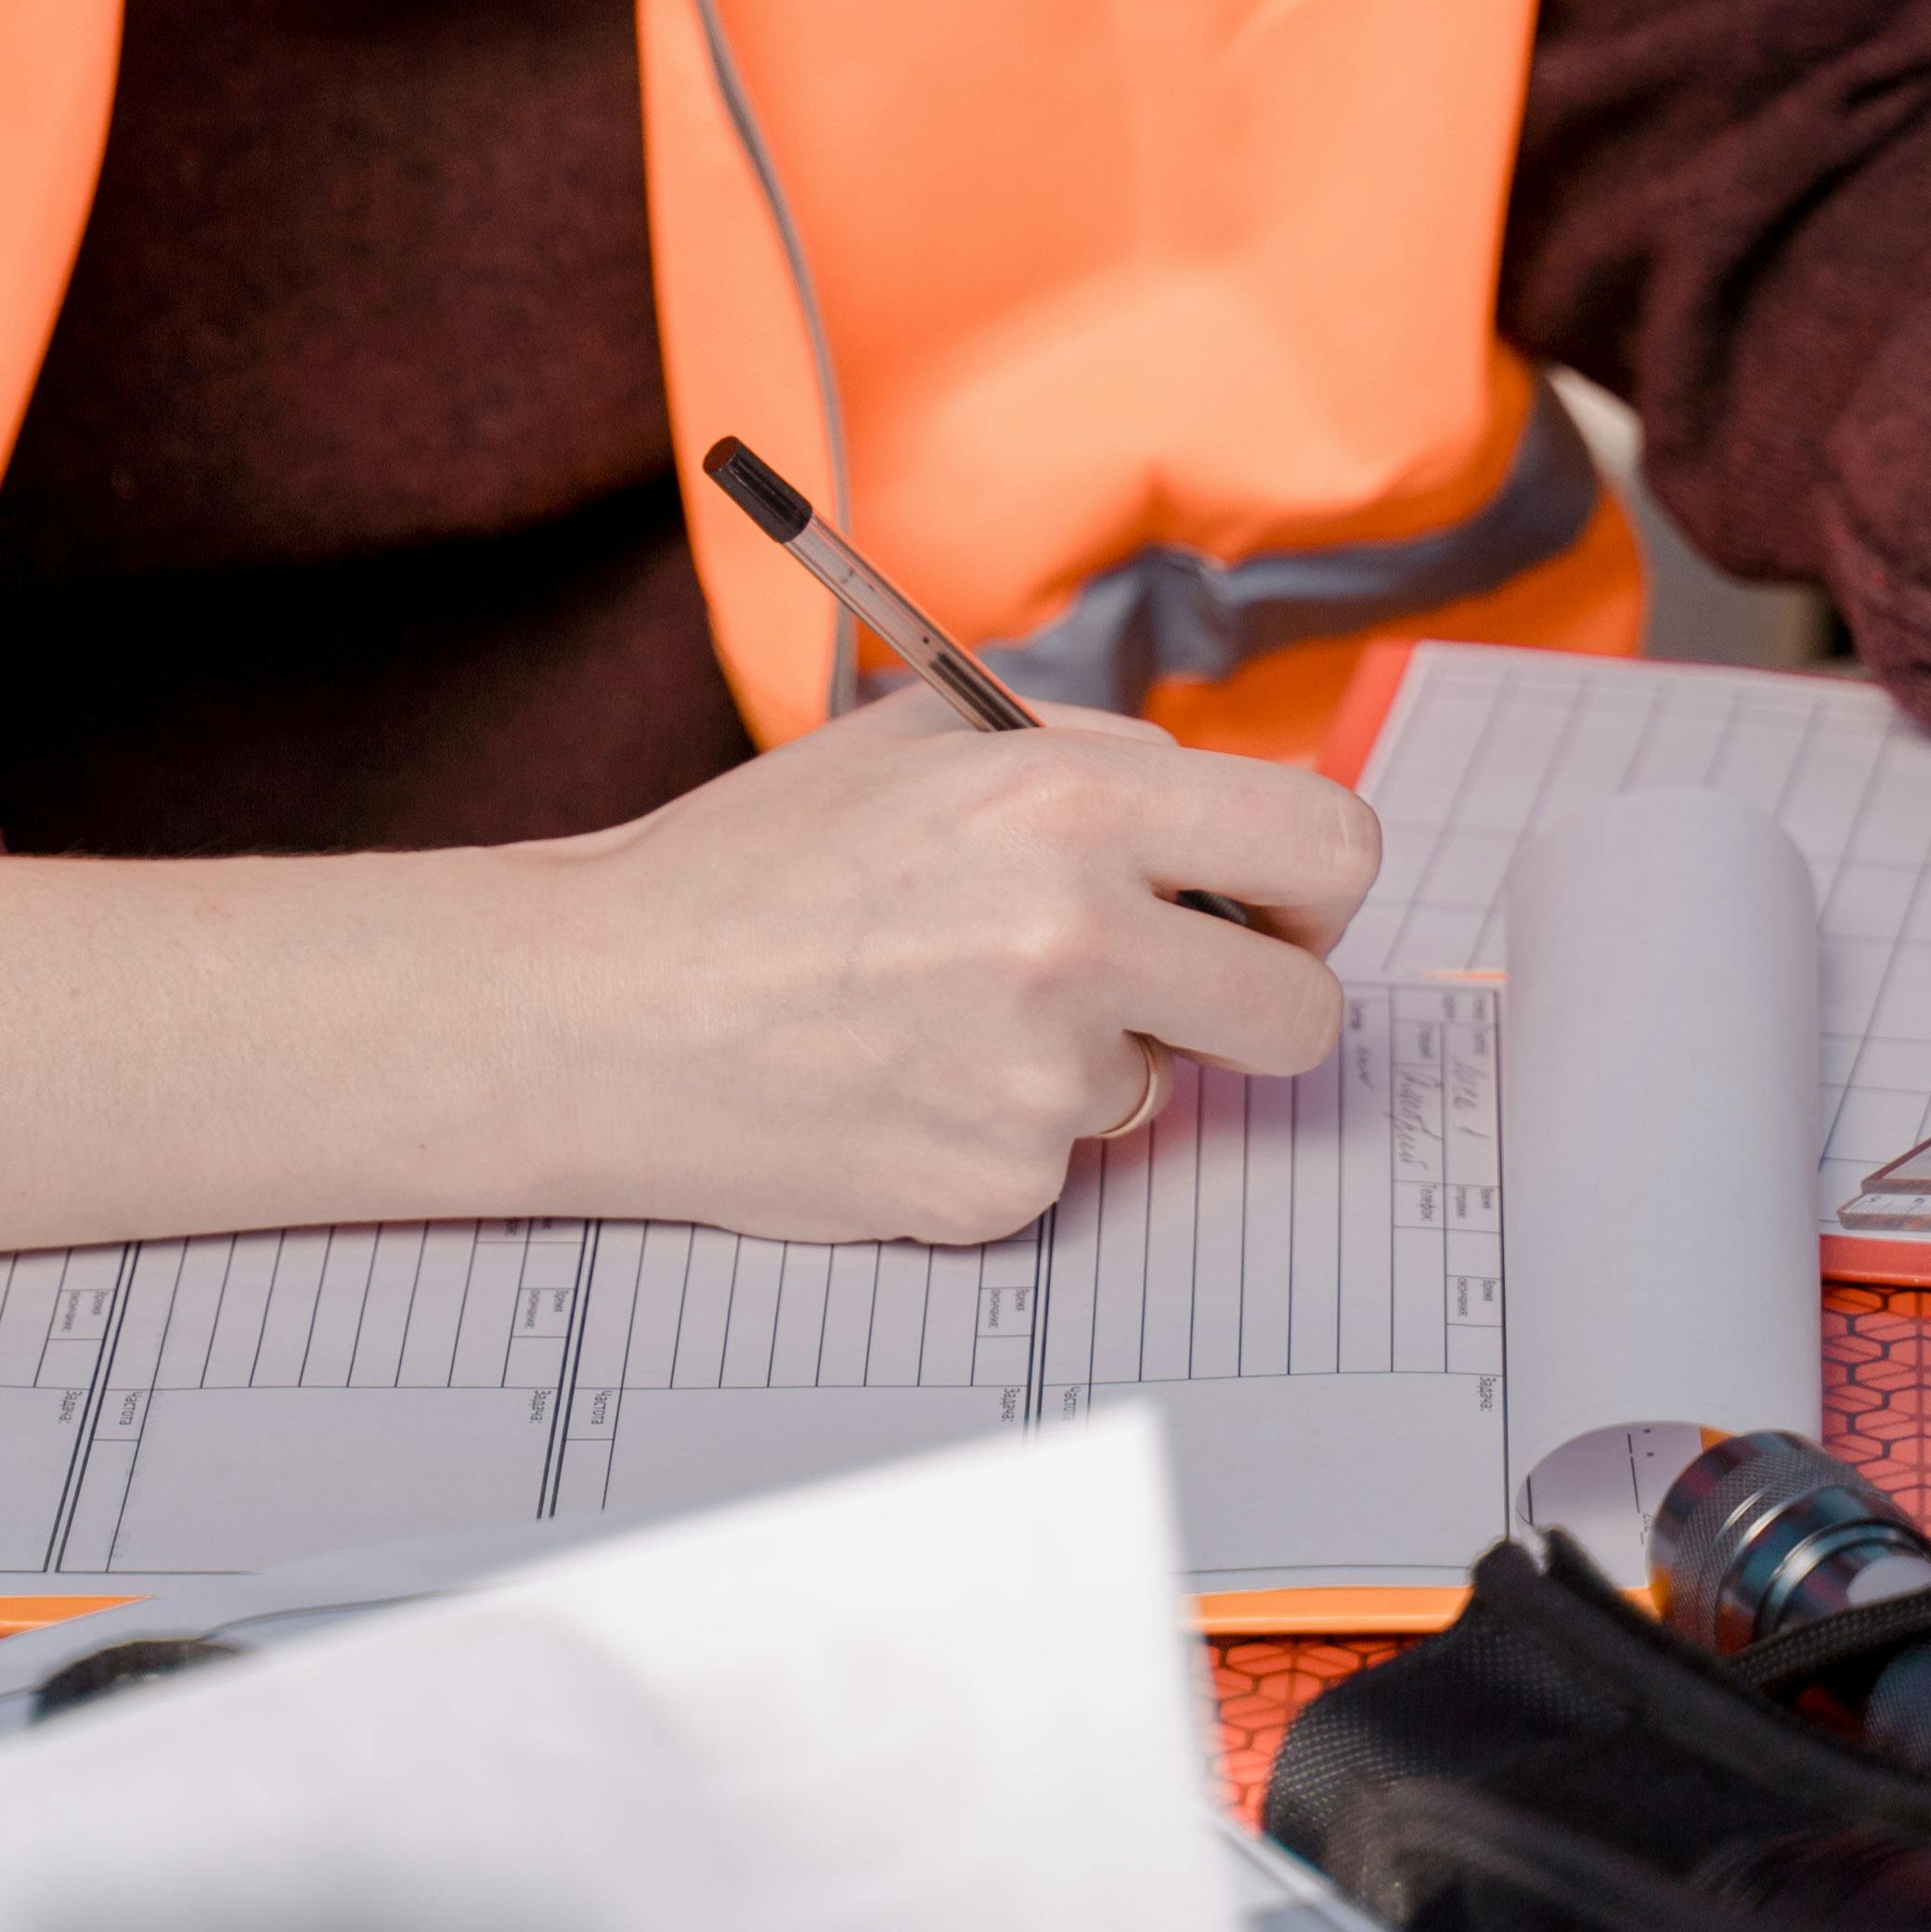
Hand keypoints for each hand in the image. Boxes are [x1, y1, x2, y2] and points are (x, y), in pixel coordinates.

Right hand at [0, 695, 1378, 1267]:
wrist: (600, 1011)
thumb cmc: (748, 864)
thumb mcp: (916, 740)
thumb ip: (1078, 756)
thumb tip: (1207, 802)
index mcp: (1071, 800)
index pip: (1330, 846)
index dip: (1317, 881)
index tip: (1279, 896)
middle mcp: (1080, 939)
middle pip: (1302, 1011)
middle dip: (1255, 995)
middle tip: (1172, 976)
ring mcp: (1045, 1083)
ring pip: (1167, 1085)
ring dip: (1097, 1054)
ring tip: (945, 1011)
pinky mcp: (1002, 1192)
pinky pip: (1070, 1161)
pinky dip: (1008, 1127)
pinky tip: (902, 1081)